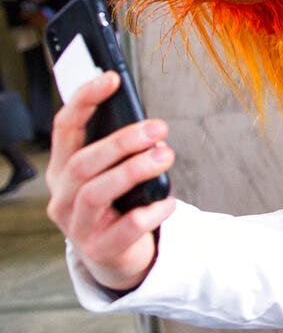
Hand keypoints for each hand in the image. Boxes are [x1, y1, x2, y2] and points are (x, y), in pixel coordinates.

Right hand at [45, 71, 175, 291]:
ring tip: (165, 155)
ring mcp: (78, 225)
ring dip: (135, 170)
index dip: (85, 100)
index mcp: (62, 169)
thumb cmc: (116, 201)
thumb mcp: (110, 172)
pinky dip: (150, 211)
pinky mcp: (100, 248)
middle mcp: (63, 196)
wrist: (116, 253)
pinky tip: (168, 201)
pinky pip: (126, 227)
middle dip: (122, 141)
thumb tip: (149, 123)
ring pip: (97, 191)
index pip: (65, 127)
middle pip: (83, 162)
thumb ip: (119, 148)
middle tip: (158, 128)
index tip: (111, 79)